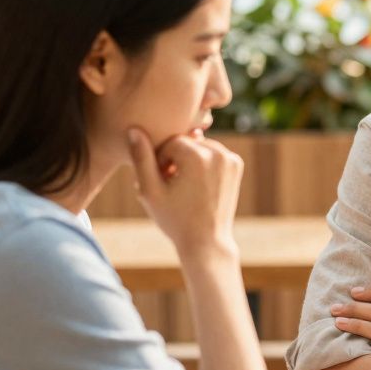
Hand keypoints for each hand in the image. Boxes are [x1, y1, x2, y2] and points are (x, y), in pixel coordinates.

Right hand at [128, 127, 242, 257]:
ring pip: (199, 146)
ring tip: (183, 185)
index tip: (161, 182)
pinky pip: (213, 153)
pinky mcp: (236, 165)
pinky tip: (197, 185)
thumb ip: (141, 158)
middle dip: (175, 159)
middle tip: (171, 185)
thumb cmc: (174, 219)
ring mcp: (230, 158)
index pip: (168, 143)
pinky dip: (204, 164)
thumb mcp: (150, 190)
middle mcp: (218, 152)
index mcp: (197, 155)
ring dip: (189, 160)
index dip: (160, 162)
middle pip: (185, 142)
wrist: (207, 241)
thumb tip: (134, 128)